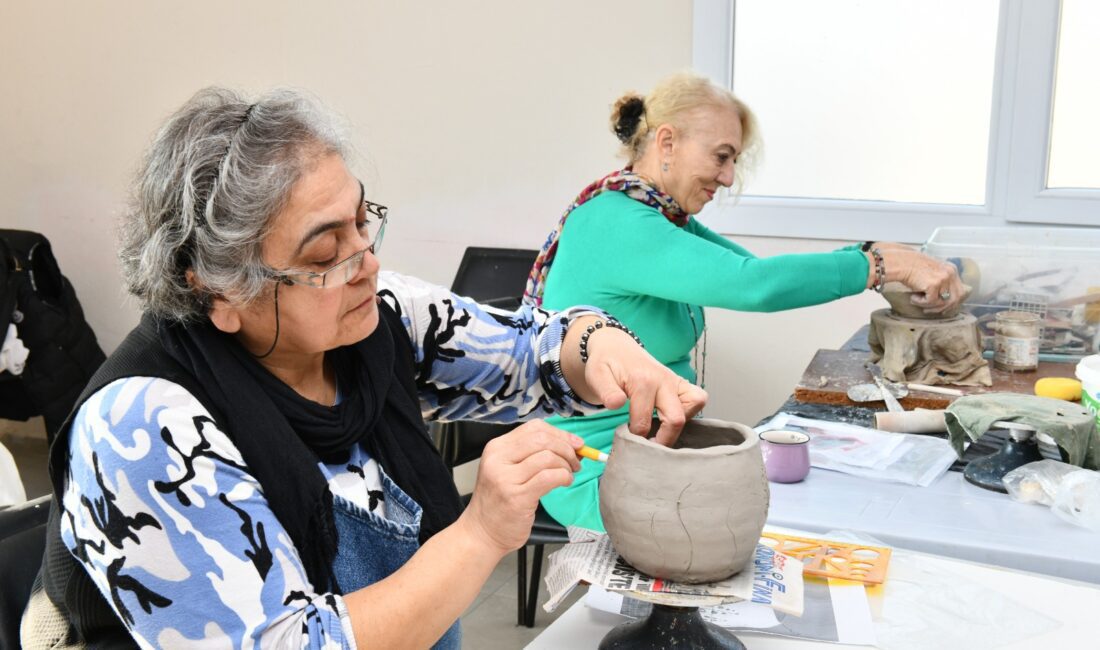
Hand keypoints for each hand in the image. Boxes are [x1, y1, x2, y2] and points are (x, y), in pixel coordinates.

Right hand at [460, 421, 581, 554]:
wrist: (481, 532)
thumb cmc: (499, 502)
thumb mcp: (508, 470)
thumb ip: (532, 454)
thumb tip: (570, 444)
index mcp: (497, 448)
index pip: (534, 428)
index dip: (560, 433)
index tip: (575, 443)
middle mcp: (498, 459)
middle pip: (542, 439)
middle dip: (566, 448)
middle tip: (576, 460)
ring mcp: (506, 478)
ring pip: (547, 457)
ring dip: (566, 465)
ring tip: (568, 474)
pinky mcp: (517, 497)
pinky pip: (549, 477)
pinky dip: (564, 477)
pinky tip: (564, 482)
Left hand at [574, 323, 707, 445]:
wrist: (615, 347)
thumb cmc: (606, 364)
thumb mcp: (597, 376)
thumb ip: (606, 392)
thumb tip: (616, 404)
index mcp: (642, 381)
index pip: (644, 423)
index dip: (635, 438)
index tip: (628, 440)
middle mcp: (664, 380)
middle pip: (676, 419)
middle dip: (663, 439)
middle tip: (648, 444)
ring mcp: (675, 380)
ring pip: (694, 406)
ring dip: (678, 424)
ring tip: (660, 429)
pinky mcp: (681, 382)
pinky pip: (698, 398)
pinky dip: (689, 411)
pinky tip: (670, 415)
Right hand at [877, 247, 966, 313]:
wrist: (901, 262)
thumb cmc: (912, 267)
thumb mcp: (933, 272)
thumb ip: (942, 281)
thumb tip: (945, 298)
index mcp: (952, 270)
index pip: (959, 291)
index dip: (951, 303)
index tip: (942, 308)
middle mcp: (950, 273)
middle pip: (955, 299)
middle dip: (943, 308)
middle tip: (930, 310)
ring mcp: (943, 279)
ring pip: (943, 302)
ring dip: (929, 306)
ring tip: (917, 301)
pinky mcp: (934, 284)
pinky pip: (931, 301)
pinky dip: (920, 302)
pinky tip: (913, 297)